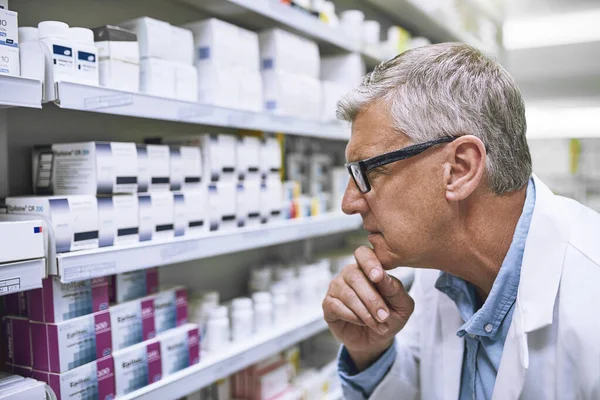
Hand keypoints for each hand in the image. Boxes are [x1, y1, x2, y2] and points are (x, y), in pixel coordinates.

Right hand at [322, 246, 413, 370]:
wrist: (377, 339)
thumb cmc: (390, 317)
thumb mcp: (402, 306)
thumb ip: (395, 289)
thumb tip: (383, 277)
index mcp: (369, 267)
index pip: (363, 254)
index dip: (369, 262)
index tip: (378, 277)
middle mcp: (350, 273)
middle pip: (355, 276)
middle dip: (372, 299)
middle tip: (384, 316)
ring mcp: (337, 287)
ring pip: (348, 294)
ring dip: (365, 312)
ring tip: (379, 325)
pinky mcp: (328, 304)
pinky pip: (336, 306)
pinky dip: (353, 317)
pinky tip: (362, 323)